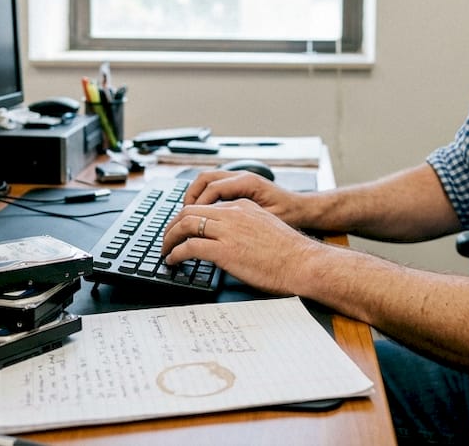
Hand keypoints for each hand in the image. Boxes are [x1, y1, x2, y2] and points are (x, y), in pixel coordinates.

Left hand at [160, 198, 325, 296]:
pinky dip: (176, 253)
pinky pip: (189, 247)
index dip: (189, 218)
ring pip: (185, 225)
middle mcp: (233, 214)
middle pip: (190, 211)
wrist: (303, 262)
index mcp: (243, 206)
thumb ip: (247, 227)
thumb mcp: (266, 228)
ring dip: (169, 238)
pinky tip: (173, 261)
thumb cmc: (291, 253)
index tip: (182, 229)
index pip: (207, 206)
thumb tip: (233, 240)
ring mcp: (228, 231)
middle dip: (173, 225)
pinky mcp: (224, 250)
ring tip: (165, 250)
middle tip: (166, 238)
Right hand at [183, 169, 317, 228]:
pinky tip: (201, 215)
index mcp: (248, 182)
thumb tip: (217, 229)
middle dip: (189, 198)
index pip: (212, 188)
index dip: (197, 206)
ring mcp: (241, 179)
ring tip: (186, 217)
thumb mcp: (266, 221)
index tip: (187, 223)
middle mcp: (243, 176)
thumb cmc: (290, 217)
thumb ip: (242, 222)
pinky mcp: (241, 187)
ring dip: (194, 197)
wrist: (304, 212)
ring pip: (208, 180)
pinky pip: (215, 187)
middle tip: (180, 219)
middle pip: (205, 179)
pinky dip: (204, 198)